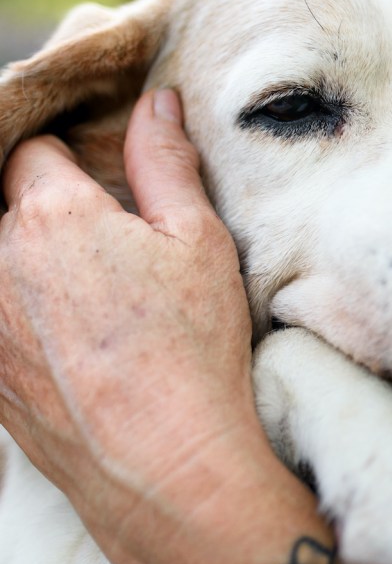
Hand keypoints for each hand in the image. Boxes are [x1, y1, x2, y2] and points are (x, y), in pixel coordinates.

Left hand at [0, 90, 257, 557]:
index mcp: (51, 214)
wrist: (160, 461)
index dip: (63, 153)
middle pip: (0, 204)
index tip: (92, 173)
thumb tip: (156, 102)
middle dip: (38, 205)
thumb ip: (167, 164)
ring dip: (24, 261)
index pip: (31, 150)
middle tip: (96, 237)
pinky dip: (19, 313)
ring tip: (83, 291)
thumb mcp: (199, 242)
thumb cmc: (189, 346)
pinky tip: (67, 338)